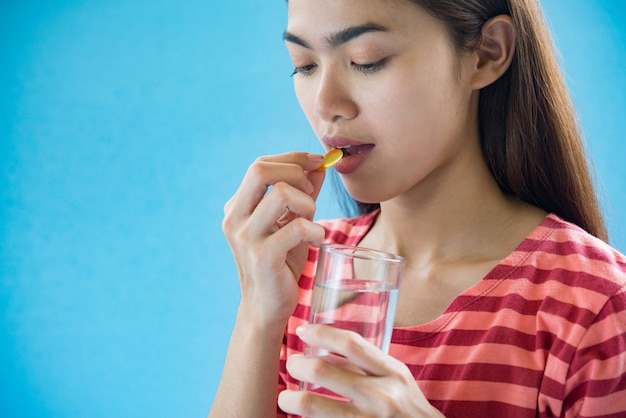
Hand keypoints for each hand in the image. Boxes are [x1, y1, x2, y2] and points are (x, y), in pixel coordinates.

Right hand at [222, 152, 325, 326]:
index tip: (319, 163)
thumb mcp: (291, 223)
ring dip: (308, 204)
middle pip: (261, 170)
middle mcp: (235, 218)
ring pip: (282, 194)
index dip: (293, 159)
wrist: (266, 308)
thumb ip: (303, 194)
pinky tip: (316, 240)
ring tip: (312, 224)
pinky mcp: (263, 257)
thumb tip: (320, 166)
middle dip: (296, 173)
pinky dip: (315, 230)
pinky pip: (297, 227)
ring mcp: (246, 237)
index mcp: (237, 206)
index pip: (261, 164)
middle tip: (311, 196)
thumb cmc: (280, 263)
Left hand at [278, 325, 444, 417]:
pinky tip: (300, 417)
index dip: (321, 333)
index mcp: (391, 372)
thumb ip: (365, 363)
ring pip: (311, 404)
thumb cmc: (406, 406)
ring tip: (286, 397)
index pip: (351, 344)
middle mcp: (380, 396)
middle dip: (297, 365)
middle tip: (291, 364)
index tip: (303, 331)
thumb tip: (324, 347)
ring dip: (290, 398)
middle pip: (322, 371)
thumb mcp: (395, 378)